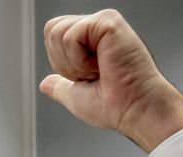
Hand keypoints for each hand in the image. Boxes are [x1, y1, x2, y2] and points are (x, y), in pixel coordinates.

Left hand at [39, 9, 182, 151]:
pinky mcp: (107, 21)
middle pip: (51, 30)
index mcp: (92, 42)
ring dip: (74, 63)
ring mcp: (102, 22)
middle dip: (64, 63)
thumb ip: (61, 87)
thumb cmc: (118, 105)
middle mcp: (97, 29)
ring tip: (99, 70)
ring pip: (57, 33)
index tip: (88, 78)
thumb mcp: (77, 97)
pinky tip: (103, 65)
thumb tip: (46, 84)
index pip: (54, 37)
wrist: (136, 109)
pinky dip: (80, 60)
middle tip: (94, 74)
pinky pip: (71, 36)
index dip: (62, 63)